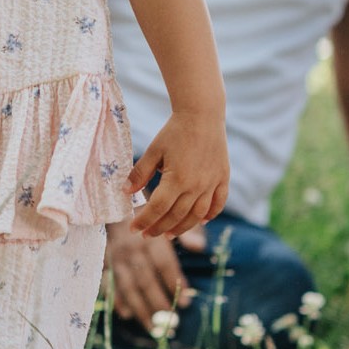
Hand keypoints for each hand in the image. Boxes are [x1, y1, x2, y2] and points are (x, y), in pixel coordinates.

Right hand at [104, 218, 205, 330]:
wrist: (114, 201)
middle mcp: (132, 248)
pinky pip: (109, 283)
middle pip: (146, 279)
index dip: (175, 283)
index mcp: (151, 237)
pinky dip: (116, 299)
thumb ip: (186, 231)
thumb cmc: (150, 214)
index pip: (164, 263)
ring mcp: (116, 256)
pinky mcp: (105, 260)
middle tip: (170, 324)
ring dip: (139, 308)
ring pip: (128, 286)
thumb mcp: (171, 216)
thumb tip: (199, 248)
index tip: (186, 303)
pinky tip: (126, 314)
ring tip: (152, 328)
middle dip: (158, 303)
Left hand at [126, 111, 228, 238]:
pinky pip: (218, 203)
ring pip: (197, 215)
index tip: (133, 229)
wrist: (202, 114)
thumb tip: (125, 192)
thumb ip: (140, 173)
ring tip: (169, 234)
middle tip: (148, 235)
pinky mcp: (222, 178)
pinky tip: (201, 221)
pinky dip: (210, 215)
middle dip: (159, 228)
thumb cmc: (175, 130)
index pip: (157, 209)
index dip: (144, 221)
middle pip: (176, 216)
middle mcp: (196, 186)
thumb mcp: (154, 150)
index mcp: (177, 180)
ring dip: (182, 228)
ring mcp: (211, 184)